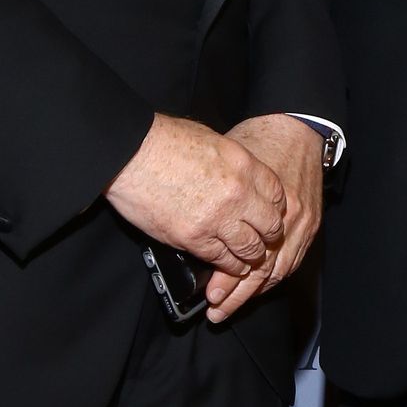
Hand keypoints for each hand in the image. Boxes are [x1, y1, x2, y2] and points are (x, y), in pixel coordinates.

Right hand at [105, 113, 285, 282]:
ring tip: (247, 258)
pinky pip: (222, 260)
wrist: (130, 154)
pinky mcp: (193, 238)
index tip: (269, 214)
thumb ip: (232, 162)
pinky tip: (227, 265)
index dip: (275, 208)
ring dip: (250, 256)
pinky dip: (227, 266)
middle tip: (263, 240)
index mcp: (243, 165)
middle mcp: (237, 194)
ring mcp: (217, 218)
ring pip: (250, 249)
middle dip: (268, 235)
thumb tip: (239, 175)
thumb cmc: (163, 141)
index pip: (277, 194)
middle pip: (270, 226)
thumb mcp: (212, 140)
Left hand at [202, 116, 323, 323]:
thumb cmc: (256, 139)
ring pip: (279, 270)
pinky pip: (293, 259)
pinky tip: (258, 287)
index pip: (243, 256)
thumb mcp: (225, 166)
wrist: (295, 126)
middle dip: (238, 295)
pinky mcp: (310, 222)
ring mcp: (302, 222)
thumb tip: (190, 233)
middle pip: (262, 270)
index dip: (225, 281)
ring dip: (255, 292)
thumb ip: (213, 200)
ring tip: (232, 306)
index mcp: (260, 203)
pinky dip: (274, 276)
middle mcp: (285, 217)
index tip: (209, 297)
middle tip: (217, 310)